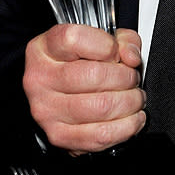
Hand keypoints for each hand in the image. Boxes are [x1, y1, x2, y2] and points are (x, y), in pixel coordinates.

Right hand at [23, 24, 145, 153]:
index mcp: (44, 48)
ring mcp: (47, 110)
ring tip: (134, 97)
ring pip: (102, 107)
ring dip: (130, 102)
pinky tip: (132, 117)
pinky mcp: (59, 135)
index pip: (74, 39)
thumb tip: (131, 57)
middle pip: (94, 75)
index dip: (106, 45)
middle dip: (126, 77)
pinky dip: (127, 127)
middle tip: (132, 78)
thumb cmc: (78, 65)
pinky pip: (101, 135)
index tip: (117, 52)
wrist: (57, 94)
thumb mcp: (99, 40)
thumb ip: (121, 40)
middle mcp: (40, 79)